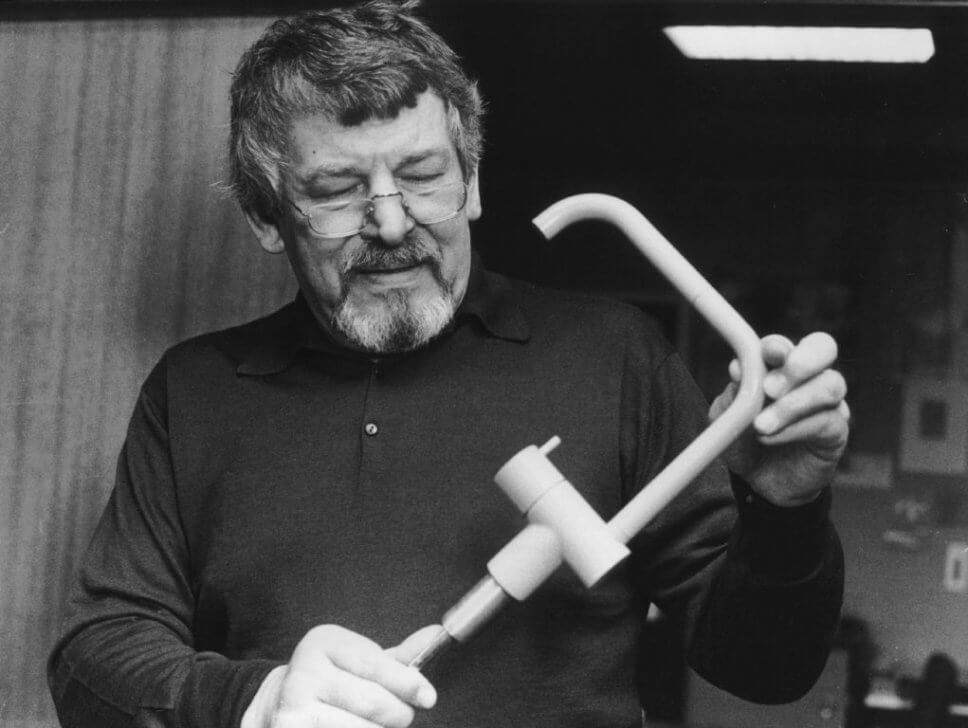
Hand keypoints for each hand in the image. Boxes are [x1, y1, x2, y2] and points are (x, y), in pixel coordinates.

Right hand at [242, 624, 441, 727]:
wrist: (282, 702)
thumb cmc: (335, 680)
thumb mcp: (361, 661)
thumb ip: (399, 657)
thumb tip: (436, 635)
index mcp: (324, 642)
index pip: (374, 664)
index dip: (407, 682)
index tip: (429, 697)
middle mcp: (304, 669)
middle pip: (371, 702)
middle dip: (397, 713)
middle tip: (402, 715)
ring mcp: (293, 704)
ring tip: (374, 723)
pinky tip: (357, 726)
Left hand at [709, 332, 849, 506]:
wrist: (757, 482)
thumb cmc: (743, 441)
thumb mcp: (727, 416)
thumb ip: (734, 391)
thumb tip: (739, 367)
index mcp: (777, 366)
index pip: (786, 345)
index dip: (777, 346)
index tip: (764, 356)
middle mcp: (807, 378)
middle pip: (824, 348)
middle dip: (802, 361)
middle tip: (771, 387)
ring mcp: (827, 403)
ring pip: (829, 385)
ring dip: (792, 404)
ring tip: (760, 425)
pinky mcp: (836, 430)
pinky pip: (827, 420)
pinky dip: (794, 429)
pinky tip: (769, 438)